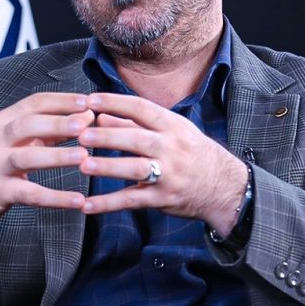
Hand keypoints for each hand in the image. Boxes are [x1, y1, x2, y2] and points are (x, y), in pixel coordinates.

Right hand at [0, 92, 93, 270]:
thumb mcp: (15, 138)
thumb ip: (48, 129)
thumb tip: (87, 118)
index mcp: (4, 120)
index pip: (35, 103)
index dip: (63, 100)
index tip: (90, 101)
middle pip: (28, 125)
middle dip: (58, 122)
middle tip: (87, 122)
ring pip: (27, 157)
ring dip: (57, 156)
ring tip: (84, 156)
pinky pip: (30, 194)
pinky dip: (55, 198)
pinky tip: (78, 200)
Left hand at [77, 93, 248, 236]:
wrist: (223, 187)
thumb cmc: (191, 153)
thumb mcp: (171, 131)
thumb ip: (133, 123)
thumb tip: (100, 115)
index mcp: (173, 126)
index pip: (142, 109)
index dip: (115, 103)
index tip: (90, 100)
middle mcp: (172, 148)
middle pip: (137, 138)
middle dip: (108, 136)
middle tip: (80, 134)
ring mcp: (168, 174)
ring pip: (135, 168)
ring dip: (107, 167)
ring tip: (83, 166)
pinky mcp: (163, 198)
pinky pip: (132, 200)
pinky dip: (108, 203)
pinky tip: (87, 205)